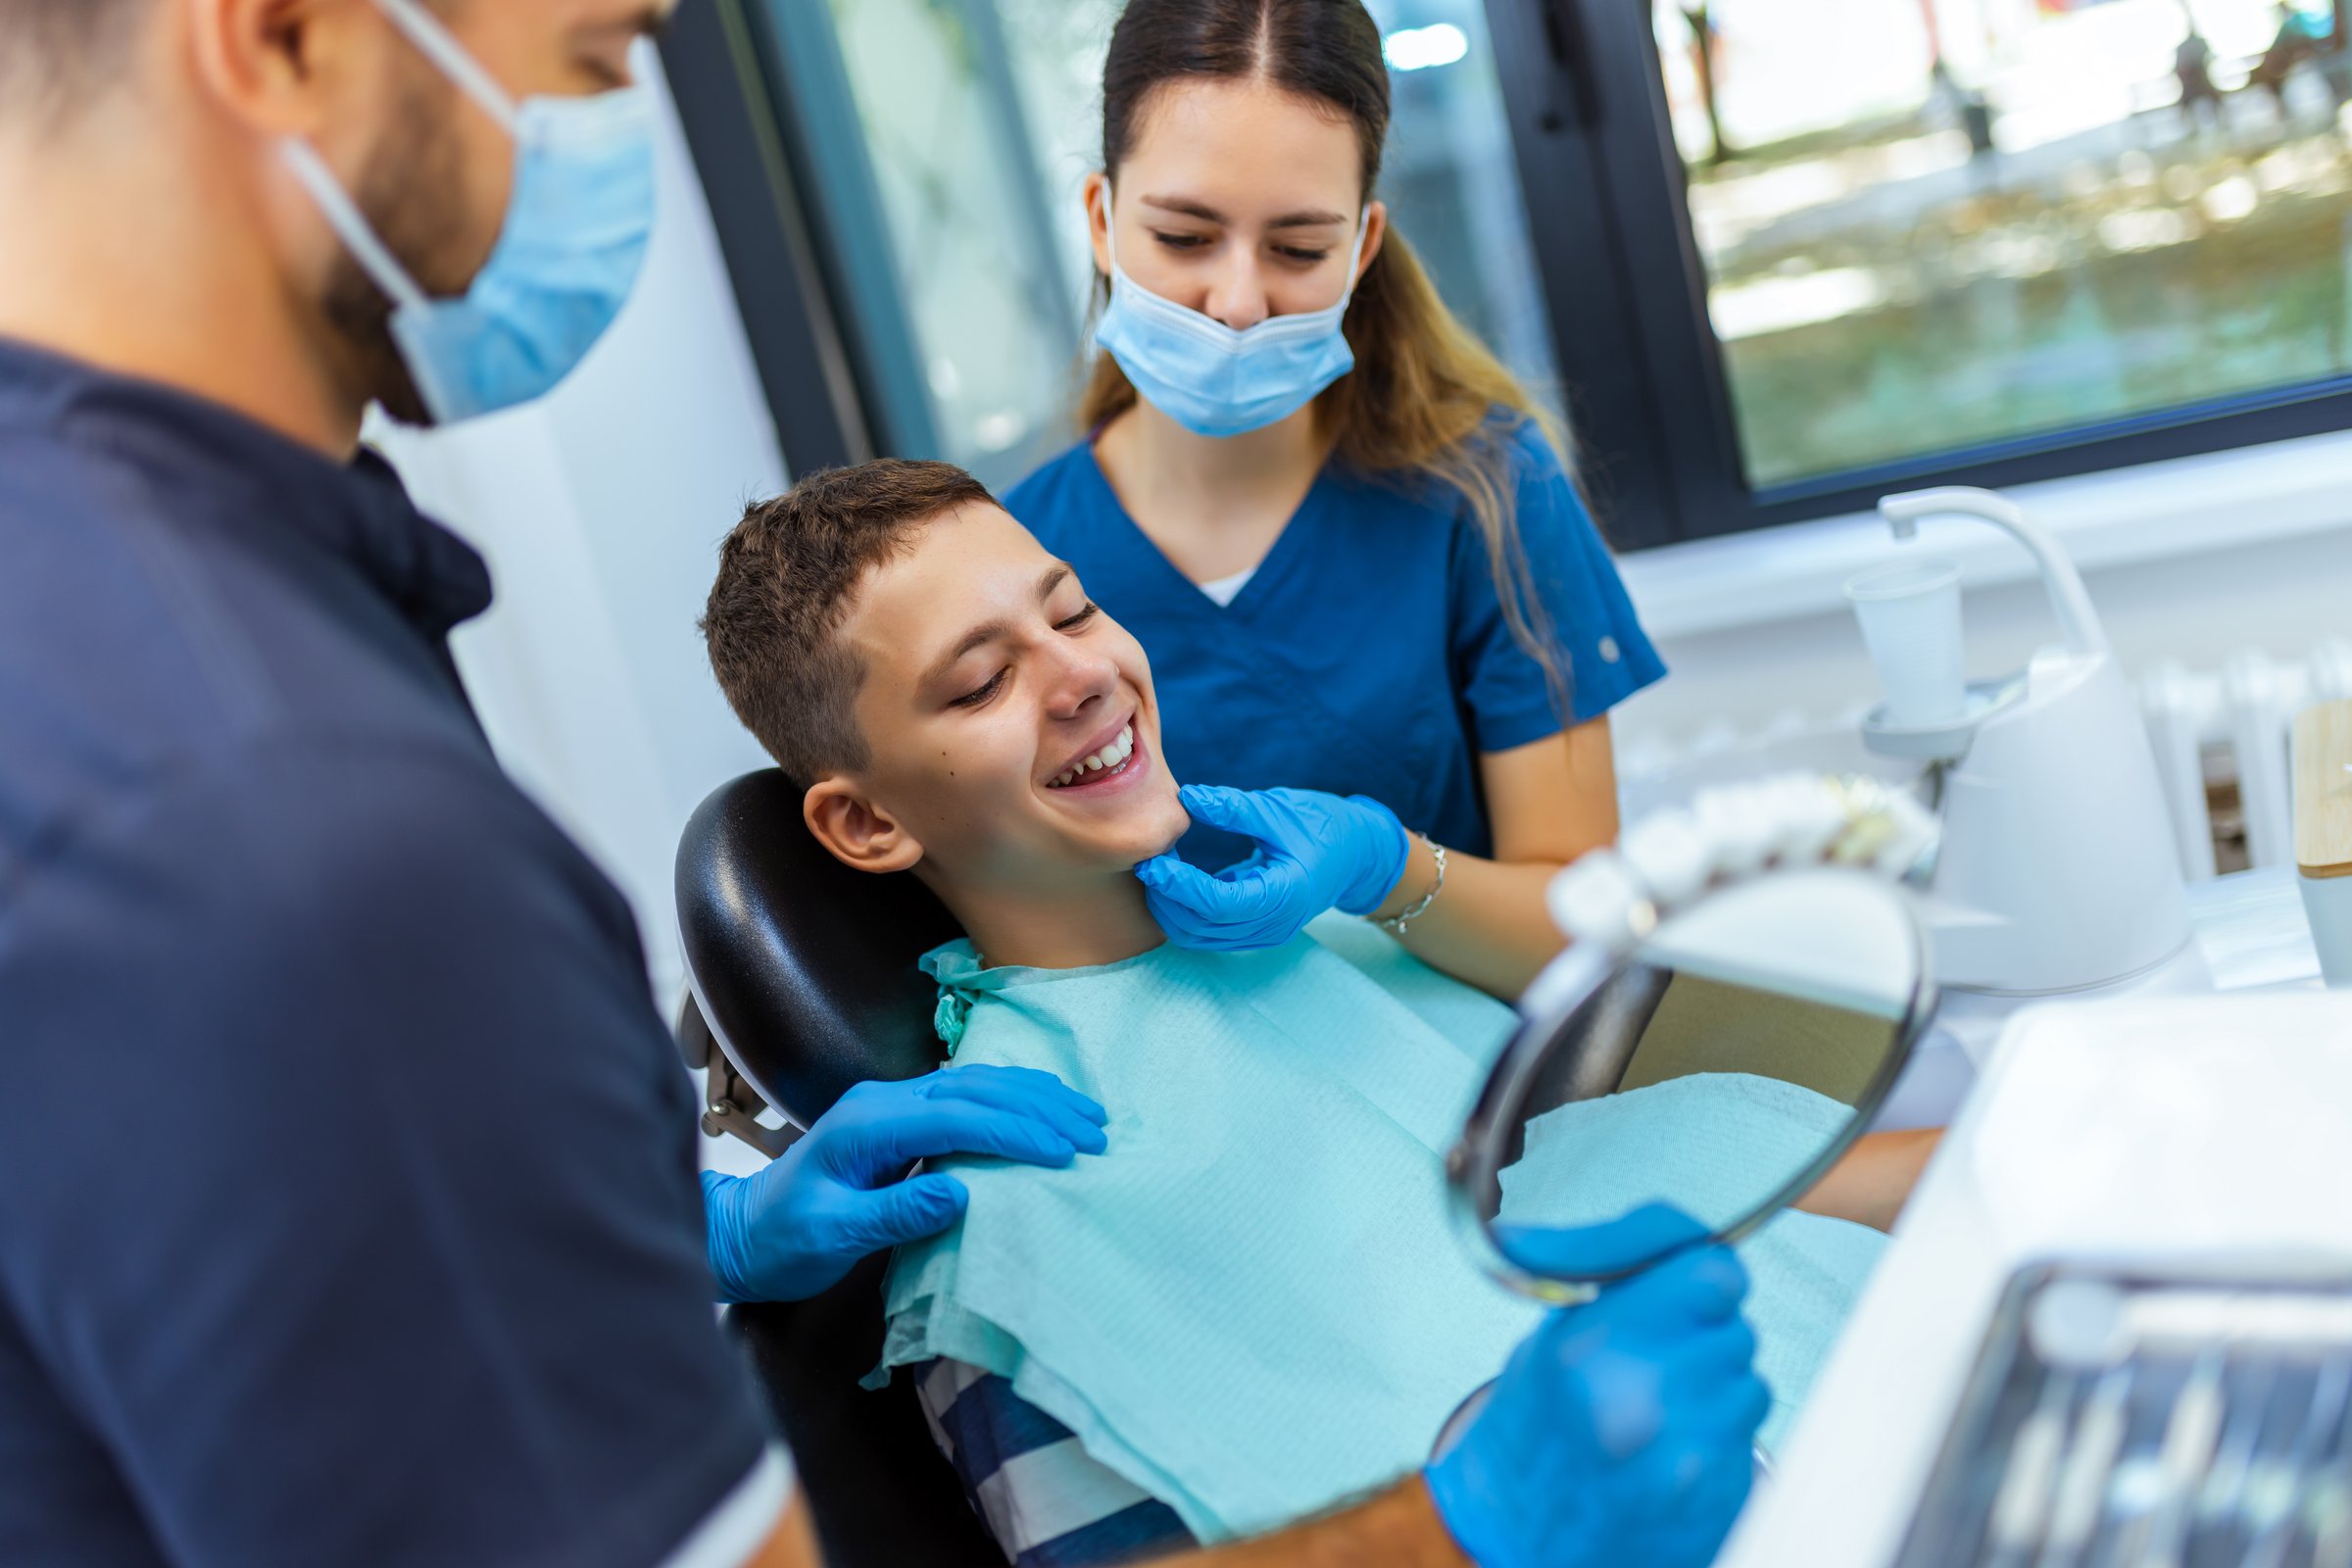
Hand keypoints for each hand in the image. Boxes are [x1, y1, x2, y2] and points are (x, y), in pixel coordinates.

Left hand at [701, 1065, 1108, 1302]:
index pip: (954, 1117)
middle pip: (974, 1089)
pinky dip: (1012, 1098)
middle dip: (1038, 1109)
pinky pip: (966, 1096)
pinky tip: (1044, 1106)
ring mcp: (891, 1103)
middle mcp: (882, 1101)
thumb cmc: (783, 1242)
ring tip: (1087, 1116)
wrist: (742, 1232)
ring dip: (1034, 1097)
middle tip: (1093, 1133)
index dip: (1012, 1132)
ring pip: (975, 1084)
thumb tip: (960, 1194)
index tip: (1062, 1153)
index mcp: (865, 1125)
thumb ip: (894, 1213)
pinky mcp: (901, 1117)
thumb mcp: (832, 1236)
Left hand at [1135, 784, 1410, 952]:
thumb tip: (1189, 798)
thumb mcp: (1281, 809)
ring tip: (1158, 871)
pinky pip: (1209, 932)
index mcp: (1284, 895)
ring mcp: (1264, 933)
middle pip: (1201, 928)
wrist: (1360, 855)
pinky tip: (1175, 880)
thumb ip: (1235, 808)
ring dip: (1172, 910)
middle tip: (1148, 862)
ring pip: (1200, 937)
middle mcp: (1273, 924)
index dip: (1180, 887)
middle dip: (1167, 900)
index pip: (1218, 904)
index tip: (1154, 861)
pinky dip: (1186, 912)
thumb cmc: (1325, 826)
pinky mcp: (1255, 931)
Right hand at [1425, 1239, 1769, 1567]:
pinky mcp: (1720, 1498)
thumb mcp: (1552, 1335)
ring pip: (1750, 1383)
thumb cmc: (1534, 1432)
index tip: (1686, 1290)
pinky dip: (1718, 1435)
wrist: (1516, 1539)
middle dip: (1704, 1336)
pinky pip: (1749, 1436)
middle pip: (1736, 1329)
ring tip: (1662, 1409)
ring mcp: (1688, 1457)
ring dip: (1718, 1388)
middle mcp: (1645, 1401)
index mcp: (1595, 1346)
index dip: (1705, 1278)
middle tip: (1658, 1358)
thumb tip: (1683, 1228)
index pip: (1716, 1276)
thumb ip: (1623, 1281)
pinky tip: (1670, 1449)